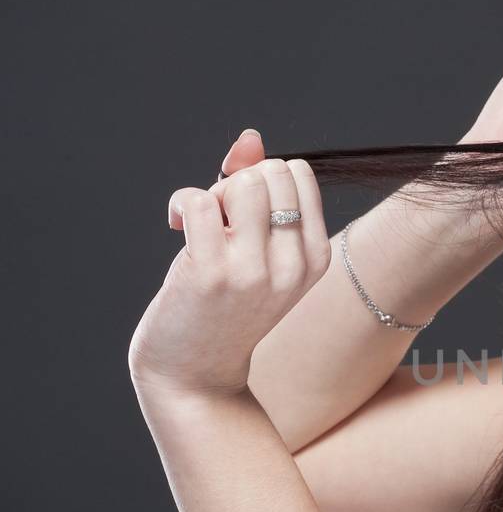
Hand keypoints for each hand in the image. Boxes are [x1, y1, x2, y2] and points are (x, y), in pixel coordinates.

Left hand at [129, 142, 331, 398]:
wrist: (196, 373)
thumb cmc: (223, 307)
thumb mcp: (256, 250)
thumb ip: (256, 190)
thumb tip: (250, 138)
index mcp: (316, 257)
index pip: (297, 173)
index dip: (262, 180)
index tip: (242, 212)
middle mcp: (293, 264)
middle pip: (270, 172)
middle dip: (237, 184)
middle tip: (220, 221)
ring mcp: (254, 271)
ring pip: (240, 184)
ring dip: (211, 194)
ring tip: (200, 225)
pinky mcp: (211, 274)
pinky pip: (199, 201)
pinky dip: (182, 204)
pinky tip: (177, 228)